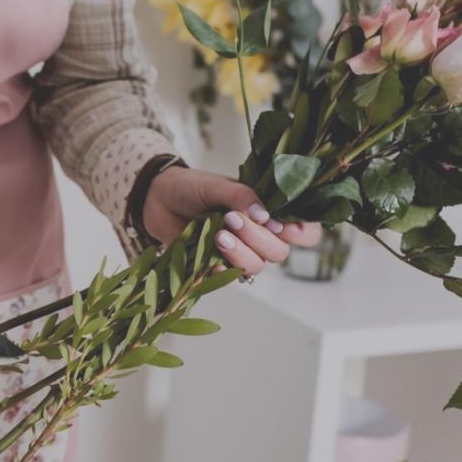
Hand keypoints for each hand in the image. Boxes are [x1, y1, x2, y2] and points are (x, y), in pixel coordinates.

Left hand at [142, 166, 320, 277]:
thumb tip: (265, 215)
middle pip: (279, 251)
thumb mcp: (219, 185)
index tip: (284, 226)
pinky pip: (228, 276)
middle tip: (232, 218)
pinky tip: (210, 250)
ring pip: (256, 265)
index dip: (302, 233)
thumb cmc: (192, 187)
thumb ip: (243, 197)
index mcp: (269, 212)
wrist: (156, 198)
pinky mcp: (216, 266)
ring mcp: (239, 252)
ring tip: (219, 233)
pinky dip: (221, 266)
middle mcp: (259, 235)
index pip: (305, 230)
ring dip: (241, 252)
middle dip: (259, 238)